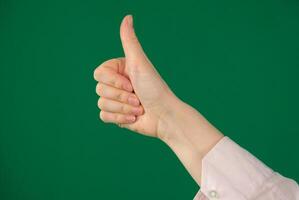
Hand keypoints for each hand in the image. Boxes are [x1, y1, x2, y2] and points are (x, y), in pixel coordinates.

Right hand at [93, 15, 223, 184]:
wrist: (164, 116)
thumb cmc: (154, 88)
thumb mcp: (140, 62)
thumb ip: (130, 40)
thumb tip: (127, 17)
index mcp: (119, 70)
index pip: (98, 73)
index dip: (113, 81)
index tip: (131, 83)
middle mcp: (116, 84)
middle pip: (99, 89)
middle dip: (122, 97)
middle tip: (138, 97)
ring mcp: (115, 100)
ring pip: (102, 104)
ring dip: (123, 109)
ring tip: (139, 108)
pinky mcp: (116, 116)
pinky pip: (104, 117)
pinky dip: (120, 119)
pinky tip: (134, 118)